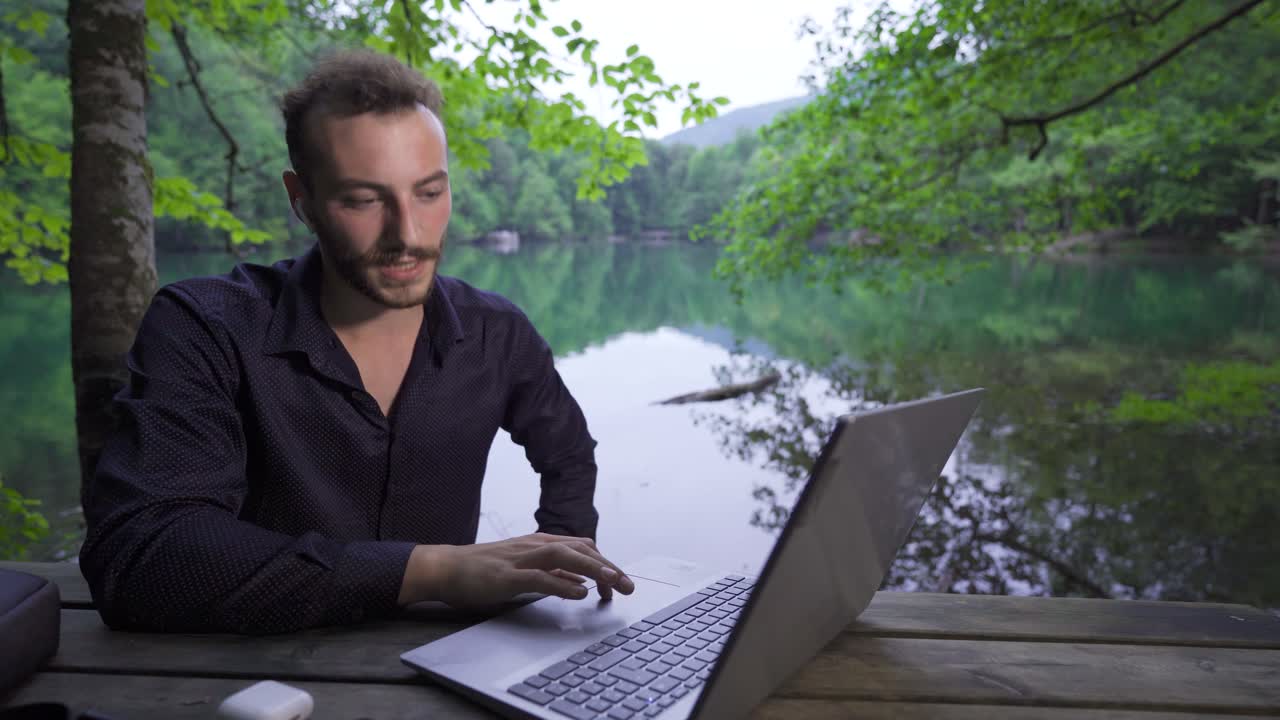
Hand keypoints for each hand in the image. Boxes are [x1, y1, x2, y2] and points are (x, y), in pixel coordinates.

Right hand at [401, 533, 634, 607]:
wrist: (447, 567)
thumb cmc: (485, 570)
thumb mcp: (525, 570)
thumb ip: (553, 574)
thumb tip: (582, 582)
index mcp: (541, 544)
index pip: (583, 547)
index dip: (605, 562)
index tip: (621, 581)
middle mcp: (535, 546)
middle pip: (581, 550)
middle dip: (608, 566)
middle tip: (629, 585)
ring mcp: (521, 558)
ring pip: (565, 557)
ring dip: (593, 569)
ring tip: (613, 582)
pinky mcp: (507, 576)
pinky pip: (540, 577)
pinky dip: (563, 584)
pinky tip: (578, 593)